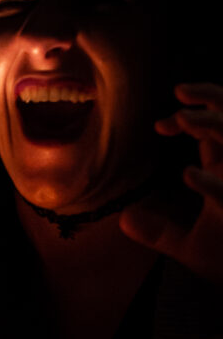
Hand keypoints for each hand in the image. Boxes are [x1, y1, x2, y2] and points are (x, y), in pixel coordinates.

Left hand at [120, 83, 222, 285]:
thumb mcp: (191, 247)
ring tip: (185, 120)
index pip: (216, 130)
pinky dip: (211, 184)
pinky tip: (189, 176)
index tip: (162, 125)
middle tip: (180, 90)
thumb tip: (125, 220)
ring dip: (214, 125)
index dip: (192, 115)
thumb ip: (159, 232)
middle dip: (212, 97)